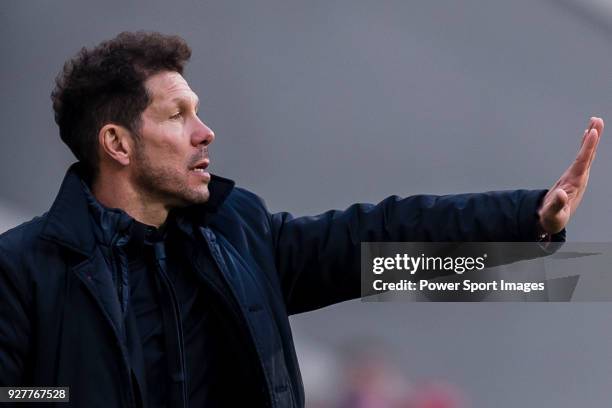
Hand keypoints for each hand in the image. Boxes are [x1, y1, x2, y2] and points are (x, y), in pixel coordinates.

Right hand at [537, 117, 603, 233]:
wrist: (551, 221)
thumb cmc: (552, 218)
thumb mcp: (553, 214)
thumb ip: (556, 205)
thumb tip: (560, 194)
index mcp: (575, 184)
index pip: (583, 162)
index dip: (588, 147)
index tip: (592, 132)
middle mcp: (580, 178)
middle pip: (589, 155)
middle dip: (593, 138)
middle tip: (598, 120)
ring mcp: (578, 176)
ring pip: (587, 154)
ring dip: (591, 138)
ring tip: (594, 122)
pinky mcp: (574, 175)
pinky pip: (582, 156)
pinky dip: (585, 145)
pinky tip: (587, 136)